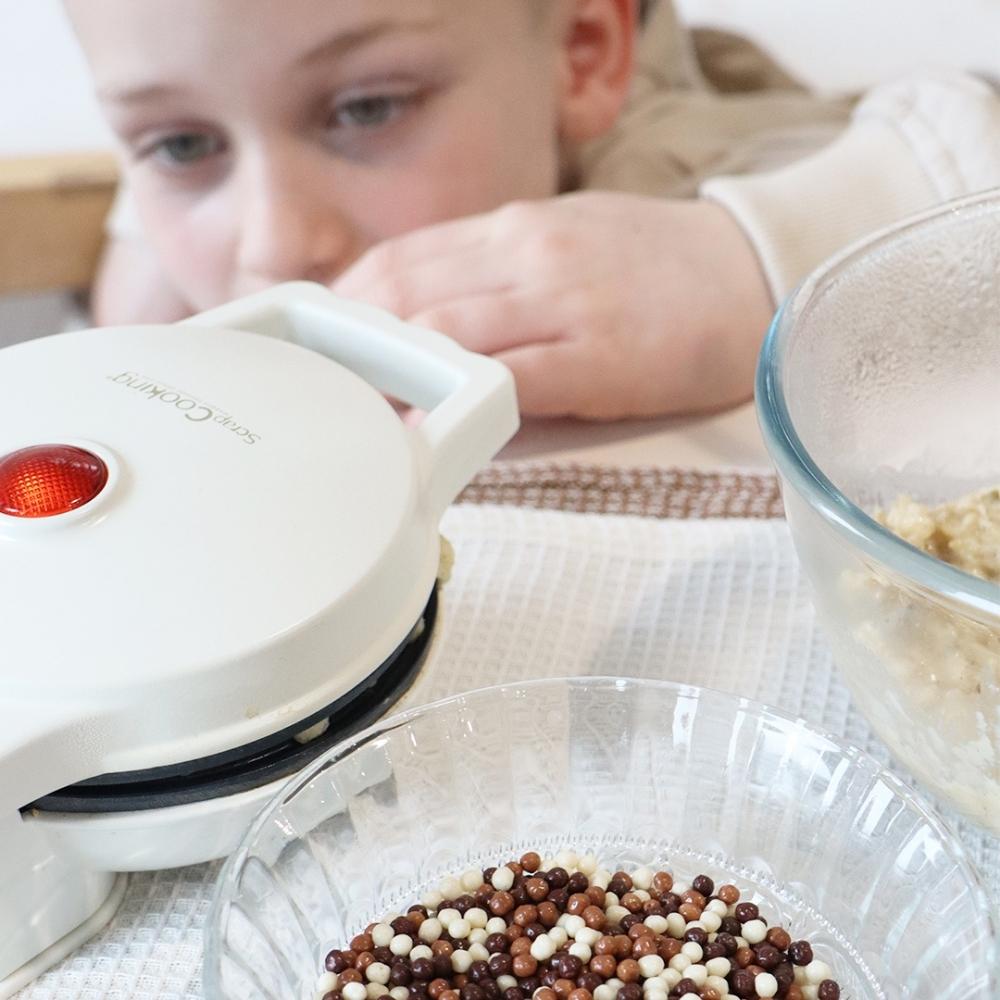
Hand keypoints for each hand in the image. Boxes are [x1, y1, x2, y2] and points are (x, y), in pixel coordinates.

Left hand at [332, 192, 772, 419]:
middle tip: (319, 388)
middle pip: (407, 291)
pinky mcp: (600, 358)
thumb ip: (494, 269)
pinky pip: (509, 379)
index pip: (403, 257)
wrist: (753, 273)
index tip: (321, 344)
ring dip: (388, 377)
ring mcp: (563, 304)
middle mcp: (529, 256)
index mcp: (516, 229)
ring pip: (444, 331)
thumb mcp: (564, 240)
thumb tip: (424, 304)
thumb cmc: (657, 266)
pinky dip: (456, 406)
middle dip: (350, 344)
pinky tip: (424, 433)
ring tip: (353, 415)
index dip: (348, 303)